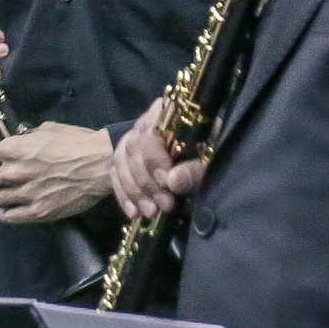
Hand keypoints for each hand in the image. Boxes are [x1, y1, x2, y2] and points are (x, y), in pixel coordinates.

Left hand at [0, 122, 113, 223]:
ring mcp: (26, 194)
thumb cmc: (76, 142)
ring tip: (10, 192)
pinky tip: (11, 208)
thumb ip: (25, 137)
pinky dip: (6, 213)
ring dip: (0, 194)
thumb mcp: (47, 130)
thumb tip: (16, 141)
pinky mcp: (38, 212)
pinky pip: (8, 217)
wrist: (102, 165)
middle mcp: (15, 172)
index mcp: (14, 149)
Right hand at [111, 100, 206, 219]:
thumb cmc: (212, 152)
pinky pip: (115, 175)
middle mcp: (144, 123)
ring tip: (151, 213)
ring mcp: (131, 140)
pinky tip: (133, 213)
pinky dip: (123, 195)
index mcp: (169, 114)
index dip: (154, 159)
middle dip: (147, 182)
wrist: (206, 156)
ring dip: (134, 191)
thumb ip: (197, 169)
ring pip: (121, 162)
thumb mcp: (212, 158)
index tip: (167, 184)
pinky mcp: (125, 158)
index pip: (150, 132)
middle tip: (166, 205)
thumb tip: (172, 182)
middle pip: (133, 149)